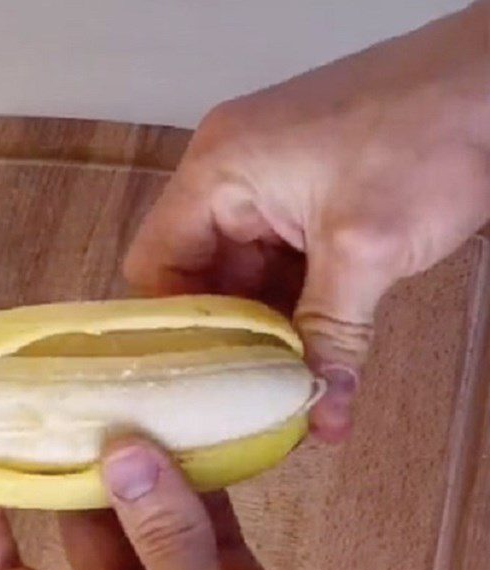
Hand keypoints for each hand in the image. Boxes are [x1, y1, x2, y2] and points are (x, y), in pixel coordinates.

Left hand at [0, 438, 488, 569]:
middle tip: (73, 403)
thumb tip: (125, 452)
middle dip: (76, 472)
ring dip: (145, 466)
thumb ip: (161, 537)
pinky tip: (200, 431)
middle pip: (80, 532)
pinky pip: (204, 515)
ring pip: (146, 515)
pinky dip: (202, 477)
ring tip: (138, 400)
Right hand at [123, 1, 489, 441]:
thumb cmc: (429, 135)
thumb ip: (332, 336)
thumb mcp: (368, 248)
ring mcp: (266, 187)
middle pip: (197, 276)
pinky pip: (277, 265)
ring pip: (241, 277)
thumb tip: (322, 419)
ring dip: (265, 327)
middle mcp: (228, 177)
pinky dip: (293, 306)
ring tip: (282, 382)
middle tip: (247, 394)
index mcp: (217, 172)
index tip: (205, 380)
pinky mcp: (302, 197)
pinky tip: (313, 347)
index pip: (155, 264)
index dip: (175, 327)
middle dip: (228, 336)